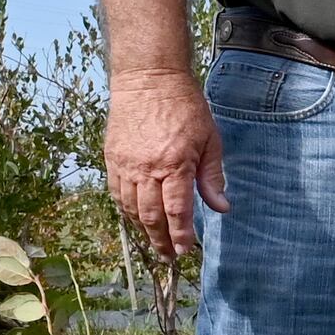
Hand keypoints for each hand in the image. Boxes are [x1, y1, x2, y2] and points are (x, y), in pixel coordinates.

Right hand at [106, 69, 226, 261]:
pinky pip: (116, 192)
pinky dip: (125, 210)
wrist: (148, 78)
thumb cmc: (185, 106)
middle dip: (160, 240)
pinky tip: (135, 218)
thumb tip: (222, 207)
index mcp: (174, 164)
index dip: (180, 235)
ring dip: (142, 229)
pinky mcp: (112, 157)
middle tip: (169, 256)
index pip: (176, 211)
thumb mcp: (210, 139)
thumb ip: (213, 176)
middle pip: (151, 216)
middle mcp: (146, 168)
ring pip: (130, 208)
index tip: (185, 250)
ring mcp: (126, 164)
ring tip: (153, 241)